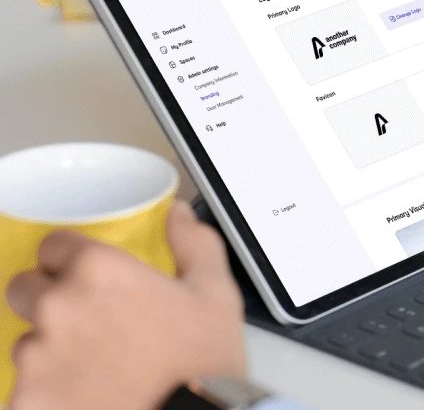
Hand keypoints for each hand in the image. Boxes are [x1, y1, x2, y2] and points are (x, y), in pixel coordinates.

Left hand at [6, 203, 246, 409]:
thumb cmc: (201, 364)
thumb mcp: (216, 293)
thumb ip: (194, 243)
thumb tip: (178, 216)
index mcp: (99, 271)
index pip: (52, 246)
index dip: (71, 259)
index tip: (87, 276)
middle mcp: (58, 308)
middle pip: (25, 289)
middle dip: (50, 301)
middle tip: (91, 325)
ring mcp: (36, 358)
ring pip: (26, 344)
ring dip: (50, 352)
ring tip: (96, 371)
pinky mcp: (26, 402)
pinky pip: (25, 392)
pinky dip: (48, 395)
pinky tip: (87, 398)